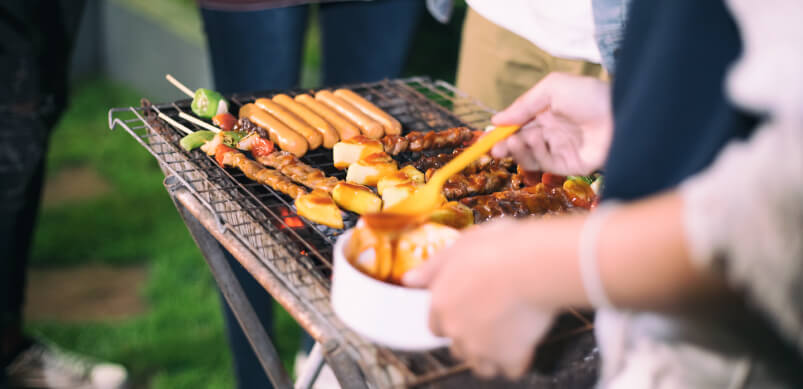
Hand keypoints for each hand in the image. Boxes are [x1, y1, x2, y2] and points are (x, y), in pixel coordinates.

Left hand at [403, 220, 555, 378]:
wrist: (533, 266)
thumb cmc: (501, 249)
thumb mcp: (460, 246)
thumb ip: (433, 267)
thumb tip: (409, 280)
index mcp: (441, 302)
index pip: (436, 326)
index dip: (453, 319)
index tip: (468, 312)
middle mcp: (455, 329)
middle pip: (457, 348)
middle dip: (472, 338)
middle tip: (491, 320)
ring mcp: (481, 347)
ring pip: (481, 365)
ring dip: (491, 354)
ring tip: (507, 334)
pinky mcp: (508, 356)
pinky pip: (511, 369)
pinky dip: (518, 359)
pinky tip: (524, 342)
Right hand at [491, 72, 612, 175]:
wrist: (621, 115)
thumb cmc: (589, 95)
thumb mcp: (552, 89)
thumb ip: (523, 104)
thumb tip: (495, 120)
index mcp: (547, 113)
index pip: (518, 125)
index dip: (501, 132)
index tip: (484, 138)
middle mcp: (552, 132)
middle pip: (521, 143)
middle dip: (505, 146)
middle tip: (493, 149)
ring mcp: (561, 149)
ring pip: (531, 155)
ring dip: (517, 152)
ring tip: (508, 146)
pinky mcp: (570, 166)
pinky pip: (546, 165)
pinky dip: (534, 158)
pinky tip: (531, 146)